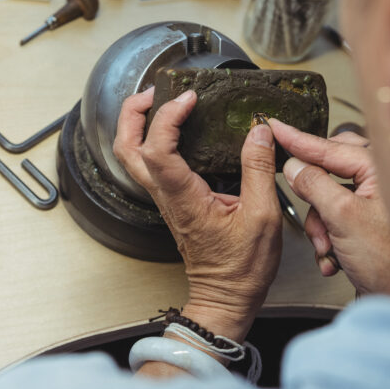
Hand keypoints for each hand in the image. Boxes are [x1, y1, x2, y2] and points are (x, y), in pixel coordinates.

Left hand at [113, 88, 282, 340]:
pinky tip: (181, 130)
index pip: (156, 149)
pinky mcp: (173, 201)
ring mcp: (165, 199)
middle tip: (157, 91)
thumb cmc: (241, 267)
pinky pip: (151, 164)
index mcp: (182, 197)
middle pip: (126, 148)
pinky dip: (156, 139)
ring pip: (133, 156)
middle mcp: (166, 195)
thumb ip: (259, 170)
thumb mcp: (262, 216)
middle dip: (133, 113)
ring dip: (140, 124)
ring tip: (166, 103)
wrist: (226, 297)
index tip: (189, 100)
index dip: (167, 117)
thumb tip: (258, 132)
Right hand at [270, 120, 389, 294]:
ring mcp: (373, 204)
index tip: (273, 126)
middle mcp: (380, 181)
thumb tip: (294, 165)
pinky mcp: (367, 226)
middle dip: (311, 194)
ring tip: (328, 248)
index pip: (329, 147)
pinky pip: (334, 220)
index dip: (296, 139)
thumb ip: (314, 184)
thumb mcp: (343, 217)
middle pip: (328, 170)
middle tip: (304, 203)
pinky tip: (335, 259)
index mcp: (381, 168)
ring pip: (326, 199)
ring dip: (320, 227)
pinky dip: (328, 240)